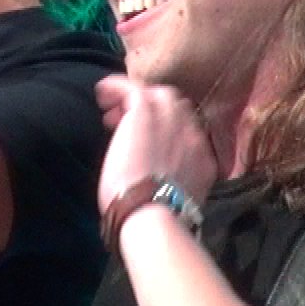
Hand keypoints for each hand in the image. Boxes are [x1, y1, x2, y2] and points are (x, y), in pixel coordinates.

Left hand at [94, 74, 217, 212]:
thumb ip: (172, 184)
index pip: (186, 131)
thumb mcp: (176, 199)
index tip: (144, 139)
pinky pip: (132, 88)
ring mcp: (173, 119)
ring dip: (134, 100)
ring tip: (111, 109)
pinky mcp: (147, 110)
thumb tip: (155, 182)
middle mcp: (193, 134)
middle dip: (151, 111)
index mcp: (202, 158)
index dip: (164, 129)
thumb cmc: (156, 217)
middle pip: (175, 108)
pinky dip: (116, 88)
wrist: (153, 213)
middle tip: (125, 121)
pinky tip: (102, 94)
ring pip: (156, 96)